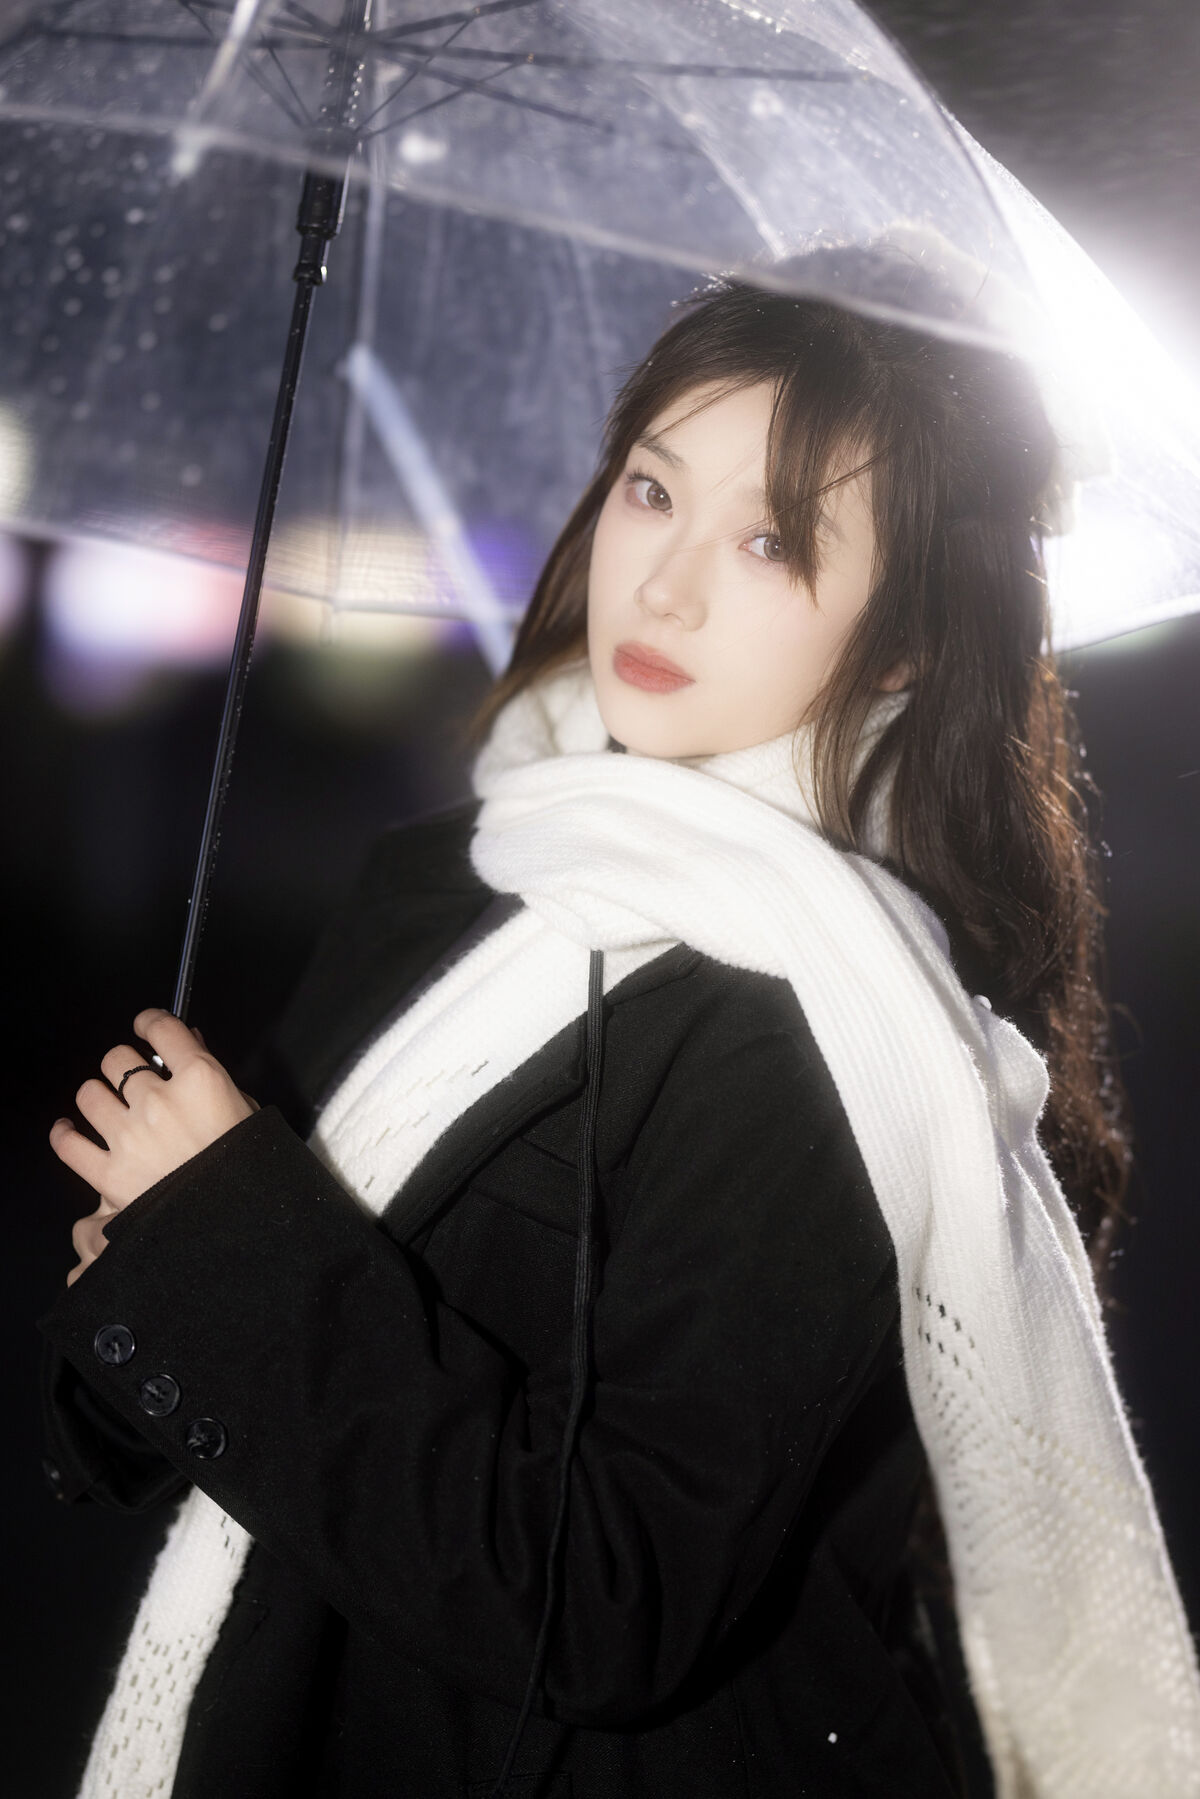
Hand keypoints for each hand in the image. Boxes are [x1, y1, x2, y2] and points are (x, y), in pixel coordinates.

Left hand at [51, 1009, 256, 1285]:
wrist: (237, 1222)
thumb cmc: (247, 1164)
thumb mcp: (243, 1109)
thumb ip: (212, 1074)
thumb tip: (188, 1041)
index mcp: (200, 1080)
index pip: (161, 1028)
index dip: (149, 1022)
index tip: (146, 1027)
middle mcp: (159, 1101)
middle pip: (118, 1059)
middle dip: (123, 1066)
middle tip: (134, 1081)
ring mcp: (129, 1137)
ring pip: (89, 1093)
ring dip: (98, 1095)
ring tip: (108, 1106)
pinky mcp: (108, 1174)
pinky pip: (68, 1143)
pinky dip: (65, 1134)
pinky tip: (70, 1129)